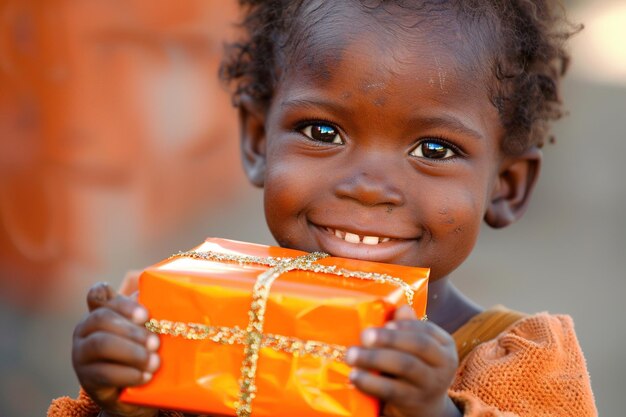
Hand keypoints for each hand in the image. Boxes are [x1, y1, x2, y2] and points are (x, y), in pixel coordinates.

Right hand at [72, 282, 159, 416]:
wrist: (137, 391)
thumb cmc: (144, 350)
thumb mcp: (148, 330)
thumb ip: (148, 315)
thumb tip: (164, 298)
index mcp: (101, 310)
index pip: (99, 295)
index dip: (120, 301)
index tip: (145, 315)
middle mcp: (85, 329)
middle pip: (102, 318)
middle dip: (132, 330)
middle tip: (156, 343)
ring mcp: (81, 354)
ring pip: (101, 344)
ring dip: (132, 353)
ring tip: (154, 363)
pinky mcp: (86, 379)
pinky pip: (104, 373)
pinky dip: (128, 374)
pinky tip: (145, 377)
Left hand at [346, 306, 460, 416]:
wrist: (425, 406)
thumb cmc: (415, 367)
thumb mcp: (415, 347)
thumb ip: (408, 327)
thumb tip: (401, 308)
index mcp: (444, 345)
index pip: (427, 330)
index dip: (405, 325)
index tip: (386, 322)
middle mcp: (443, 365)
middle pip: (419, 346)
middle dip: (390, 339)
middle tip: (364, 335)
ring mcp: (430, 385)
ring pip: (405, 366)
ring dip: (375, 358)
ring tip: (351, 355)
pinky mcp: (413, 402)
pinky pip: (391, 390)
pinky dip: (371, 383)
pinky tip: (355, 376)